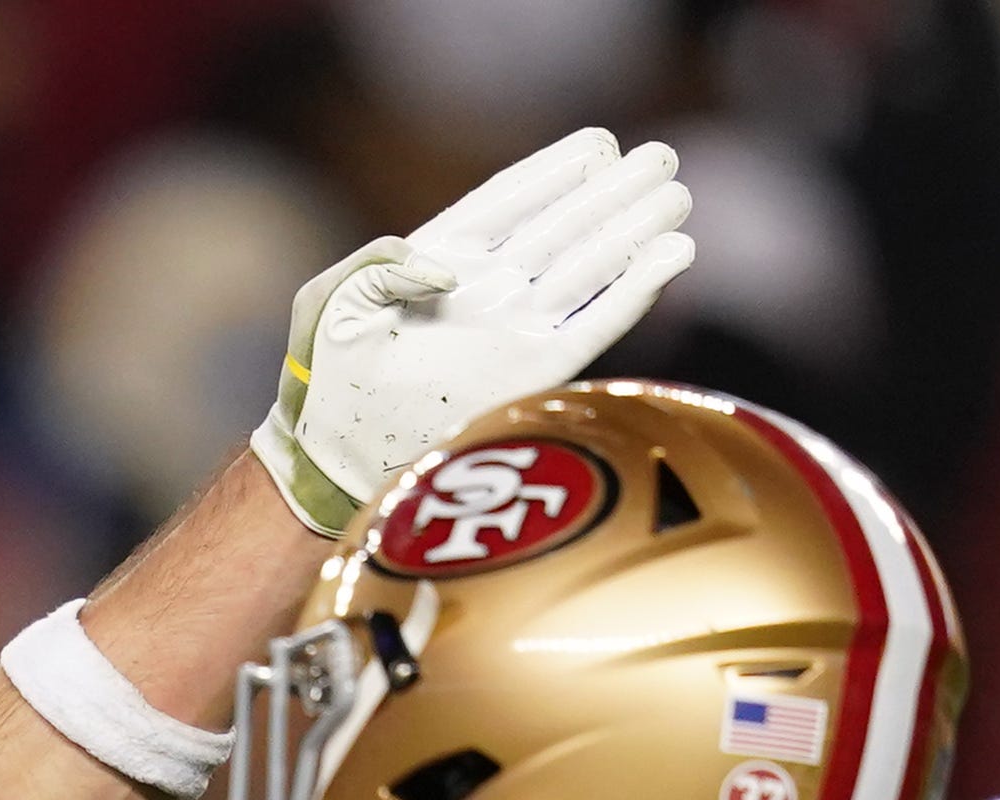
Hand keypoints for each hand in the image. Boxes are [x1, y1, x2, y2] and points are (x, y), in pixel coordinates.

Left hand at [251, 127, 697, 534]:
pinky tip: (670, 257)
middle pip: (563, 226)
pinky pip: (595, 323)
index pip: (507, 201)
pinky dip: (633, 291)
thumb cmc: (325, 379)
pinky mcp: (532, 372)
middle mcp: (486, 291)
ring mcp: (511, 328)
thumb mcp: (332, 300)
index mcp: (440, 261)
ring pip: (587, 264)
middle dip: (614, 191)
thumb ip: (379, 262)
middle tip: (661, 158)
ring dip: (633, 228)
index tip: (598, 144)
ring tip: (674, 193)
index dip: (553, 170)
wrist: (333, 455)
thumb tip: (442, 265)